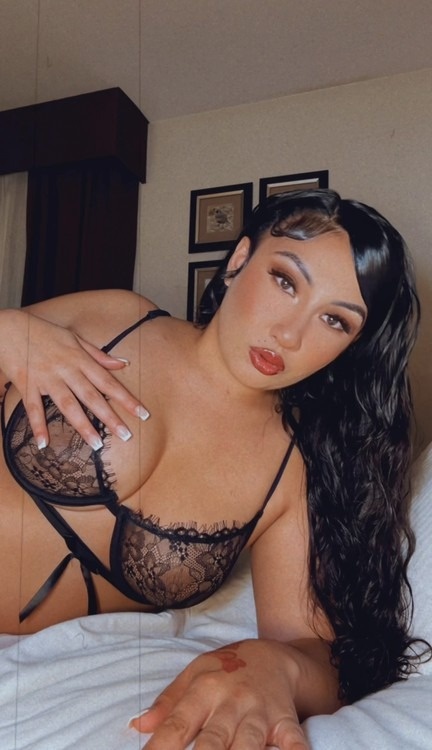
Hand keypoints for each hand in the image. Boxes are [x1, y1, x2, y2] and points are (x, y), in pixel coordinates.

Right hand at [0, 308, 148, 447]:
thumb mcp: (75, 338)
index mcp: (80, 359)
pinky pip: (33, 408)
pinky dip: (37, 426)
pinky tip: (43, 444)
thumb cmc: (45, 333)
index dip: (126, 399)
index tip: (142, 414)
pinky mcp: (27, 385)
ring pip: (67, 405)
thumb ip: (99, 355)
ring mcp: (46, 379)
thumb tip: (123, 364)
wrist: (10, 328)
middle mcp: (66, 370)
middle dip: (110, 417)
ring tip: (96, 445)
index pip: (108, 382)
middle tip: (126, 436)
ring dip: (82, 425)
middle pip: (92, 396)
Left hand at [130, 639, 309, 749]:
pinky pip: (293, 742)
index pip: (177, 724)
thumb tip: (138, 726)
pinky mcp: (286, 722)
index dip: (160, 748)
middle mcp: (232, 703)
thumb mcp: (194, 674)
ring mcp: (260, 714)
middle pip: (213, 740)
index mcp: (205, 690)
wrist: (273, 655)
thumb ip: (168, 703)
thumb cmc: (227, 670)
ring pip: (248, 745)